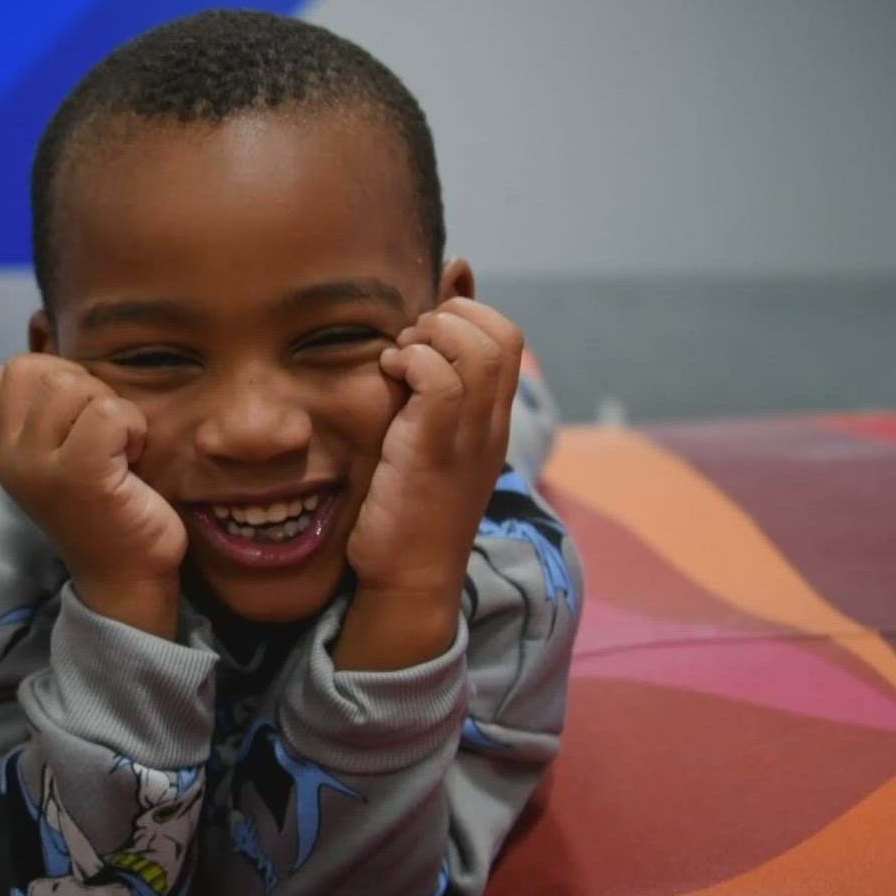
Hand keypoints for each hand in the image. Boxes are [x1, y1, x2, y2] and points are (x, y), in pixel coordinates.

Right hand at [0, 354, 184, 634]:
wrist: (128, 579)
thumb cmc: (111, 507)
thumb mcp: (66, 451)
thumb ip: (53, 408)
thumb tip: (52, 341)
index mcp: (6, 447)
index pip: (16, 368)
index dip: (62, 377)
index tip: (86, 420)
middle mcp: (12, 457)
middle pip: (49, 371)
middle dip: (93, 392)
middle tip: (109, 440)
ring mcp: (41, 468)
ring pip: (77, 387)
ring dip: (115, 410)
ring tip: (120, 451)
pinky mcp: (79, 477)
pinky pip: (108, 413)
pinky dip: (132, 428)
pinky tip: (132, 460)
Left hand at [342, 298, 521, 663]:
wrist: (408, 582)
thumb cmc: (407, 512)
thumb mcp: (427, 444)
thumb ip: (430, 398)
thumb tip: (415, 343)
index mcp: (493, 421)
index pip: (508, 337)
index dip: (466, 314)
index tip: (421, 336)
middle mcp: (491, 426)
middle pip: (502, 333)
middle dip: (449, 316)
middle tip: (408, 343)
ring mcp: (468, 439)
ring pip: (477, 350)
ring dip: (430, 336)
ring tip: (398, 359)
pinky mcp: (434, 452)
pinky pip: (441, 382)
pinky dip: (413, 362)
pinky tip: (387, 374)